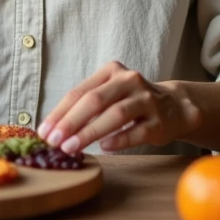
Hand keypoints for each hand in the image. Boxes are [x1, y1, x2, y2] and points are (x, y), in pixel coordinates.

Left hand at [37, 61, 200, 153]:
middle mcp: (129, 81)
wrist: (175, 107)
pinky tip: (104, 148)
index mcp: (111, 71)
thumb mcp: (109, 94)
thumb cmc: (131, 102)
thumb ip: (86, 106)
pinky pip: (138, 131)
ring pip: (116, 115)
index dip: (60, 112)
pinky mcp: (160, 120)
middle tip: (54, 141)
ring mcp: (146, 99)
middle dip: (71, 122)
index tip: (43, 131)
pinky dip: (120, 139)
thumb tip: (53, 129)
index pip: (79, 92)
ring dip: (90, 132)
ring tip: (71, 147)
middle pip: (95, 100)